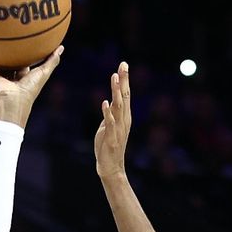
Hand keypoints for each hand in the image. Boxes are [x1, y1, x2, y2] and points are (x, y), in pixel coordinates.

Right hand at [0, 46, 63, 127]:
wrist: (16, 100)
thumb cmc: (31, 88)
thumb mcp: (44, 72)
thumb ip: (52, 60)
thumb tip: (61, 47)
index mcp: (22, 74)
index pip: (21, 61)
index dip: (22, 52)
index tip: (22, 41)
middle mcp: (10, 75)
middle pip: (7, 61)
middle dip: (5, 52)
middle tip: (4, 37)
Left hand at [94, 62, 131, 177]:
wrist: (110, 167)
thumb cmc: (108, 146)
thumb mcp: (108, 126)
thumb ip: (110, 114)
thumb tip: (108, 103)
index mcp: (124, 116)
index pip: (126, 94)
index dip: (125, 80)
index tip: (123, 64)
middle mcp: (124, 120)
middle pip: (125, 97)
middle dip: (124, 81)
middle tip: (123, 65)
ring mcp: (118, 129)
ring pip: (119, 107)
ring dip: (116, 92)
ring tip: (114, 78)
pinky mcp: (111, 138)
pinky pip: (110, 123)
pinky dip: (107, 113)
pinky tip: (105, 103)